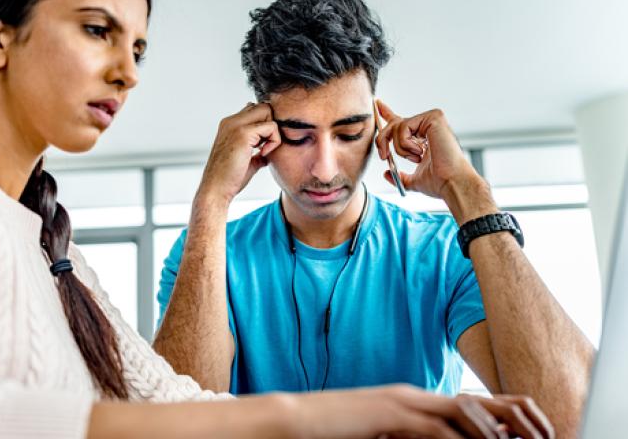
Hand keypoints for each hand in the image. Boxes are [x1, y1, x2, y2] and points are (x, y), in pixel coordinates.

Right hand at [196, 102, 279, 206]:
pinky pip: (271, 127)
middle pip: (263, 106)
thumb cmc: (228, 179)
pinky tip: (263, 154)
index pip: (254, 111)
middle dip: (271, 124)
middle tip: (266, 145)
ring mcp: (235, 125)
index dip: (265, 126)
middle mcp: (231, 122)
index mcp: (229, 126)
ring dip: (272, 131)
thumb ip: (256, 153)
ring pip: (267, 111)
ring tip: (264, 150)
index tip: (263, 146)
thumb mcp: (245, 161)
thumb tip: (267, 154)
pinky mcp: (243, 133)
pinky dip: (274, 141)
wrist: (216, 189)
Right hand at [290, 385, 553, 438]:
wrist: (295, 418)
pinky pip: (435, 427)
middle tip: (535, 436)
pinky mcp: (390, 414)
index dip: (496, 417)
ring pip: (462, 412)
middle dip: (507, 420)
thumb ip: (407, 434)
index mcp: (411, 401)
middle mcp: (412, 396)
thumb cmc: (334, 428)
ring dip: (490, 431)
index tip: (521, 435)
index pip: (464, 404)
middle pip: (473, 402)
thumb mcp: (379, 432)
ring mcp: (401, 402)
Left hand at [374, 101, 497, 223]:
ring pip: (397, 126)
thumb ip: (400, 176)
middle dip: (383, 140)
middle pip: (394, 124)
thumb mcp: (414, 180)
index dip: (388, 113)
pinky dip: (406, 143)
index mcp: (423, 137)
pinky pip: (404, 127)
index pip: (402, 122)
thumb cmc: (439, 182)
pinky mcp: (433, 117)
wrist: (450, 183)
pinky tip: (421, 151)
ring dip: (400, 148)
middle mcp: (428, 125)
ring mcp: (432, 119)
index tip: (378, 103)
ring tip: (416, 158)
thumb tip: (387, 173)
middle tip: (383, 156)